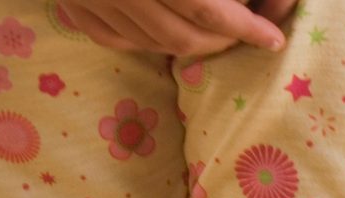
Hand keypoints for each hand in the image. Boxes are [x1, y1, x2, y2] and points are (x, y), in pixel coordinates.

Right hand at [62, 0, 285, 53]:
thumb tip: (246, 1)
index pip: (206, 6)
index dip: (246, 27)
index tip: (272, 37)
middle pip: (183, 36)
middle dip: (224, 42)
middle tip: (249, 36)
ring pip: (153, 43)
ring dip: (193, 45)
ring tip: (218, 36)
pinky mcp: (72, 6)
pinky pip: (119, 40)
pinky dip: (150, 43)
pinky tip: (174, 34)